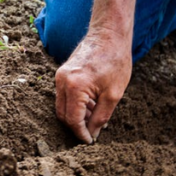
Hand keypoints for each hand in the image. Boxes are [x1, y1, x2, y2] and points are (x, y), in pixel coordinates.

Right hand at [55, 28, 131, 143]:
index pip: (72, 120)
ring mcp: (60, 76)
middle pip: (63, 115)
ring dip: (77, 115)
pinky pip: (64, 95)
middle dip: (77, 126)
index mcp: (74, 87)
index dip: (81, 134)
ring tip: (96, 116)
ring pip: (62, 106)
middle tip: (93, 132)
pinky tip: (92, 105)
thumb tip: (93, 134)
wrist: (109, 34)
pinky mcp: (62, 73)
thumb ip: (101, 117)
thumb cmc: (115, 61)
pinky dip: (75, 104)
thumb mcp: (113, 94)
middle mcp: (62, 81)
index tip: (90, 141)